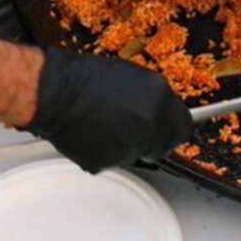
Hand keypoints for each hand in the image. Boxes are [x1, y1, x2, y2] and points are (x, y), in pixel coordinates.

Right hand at [24, 48, 193, 172]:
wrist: (56, 92)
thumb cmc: (88, 79)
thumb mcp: (135, 78)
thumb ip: (155, 98)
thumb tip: (162, 111)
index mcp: (158, 99)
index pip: (183, 127)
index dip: (174, 127)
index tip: (170, 127)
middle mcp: (148, 125)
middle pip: (164, 145)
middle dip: (154, 138)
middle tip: (135, 126)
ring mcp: (129, 146)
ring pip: (139, 154)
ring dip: (131, 144)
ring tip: (110, 126)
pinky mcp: (108, 162)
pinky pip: (116, 160)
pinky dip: (110, 152)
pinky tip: (98, 134)